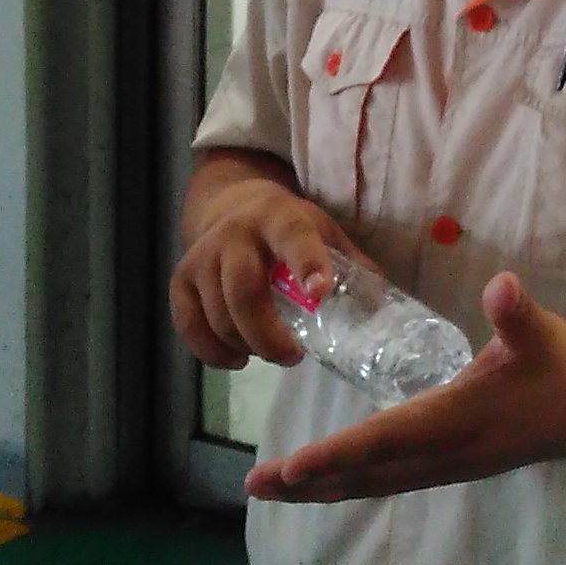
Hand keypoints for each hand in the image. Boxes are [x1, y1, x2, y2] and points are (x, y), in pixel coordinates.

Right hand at [170, 171, 355, 370]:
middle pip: (243, 291)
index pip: (293, 238)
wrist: (233, 207)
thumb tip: (384, 314)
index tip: (320, 293)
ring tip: (272, 352)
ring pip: (217, 315)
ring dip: (247, 346)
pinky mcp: (180, 280)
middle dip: (269, 335)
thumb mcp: (325, 233)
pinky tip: (238, 357)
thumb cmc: (290, 230)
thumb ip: (353, 268)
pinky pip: (189, 326)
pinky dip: (213, 352)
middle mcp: (235, 234)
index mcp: (279, 219)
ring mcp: (202, 257)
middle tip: (294, 356)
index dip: (306, 263)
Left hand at [245, 272, 565, 502]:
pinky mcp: (449, 466)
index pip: (385, 439)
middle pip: (366, 474)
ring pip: (373, 483)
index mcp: (456, 419)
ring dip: (323, 488)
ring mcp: (445, 466)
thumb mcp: (540, 333)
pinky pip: (388, 481)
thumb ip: (516, 312)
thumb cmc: (559, 368)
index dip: (338, 454)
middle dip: (310, 481)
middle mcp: (444, 452)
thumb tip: (502, 286)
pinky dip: (350, 484)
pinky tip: (326, 482)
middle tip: (256, 484)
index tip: (292, 466)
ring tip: (274, 488)